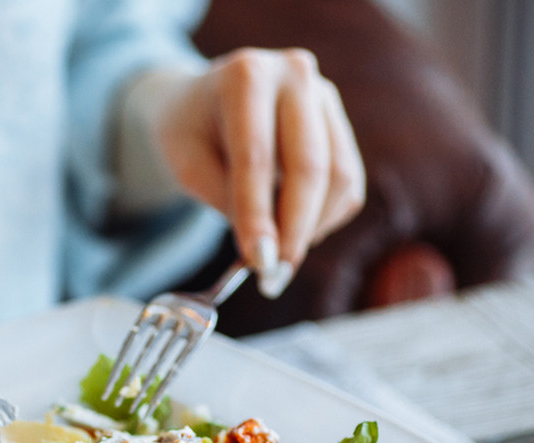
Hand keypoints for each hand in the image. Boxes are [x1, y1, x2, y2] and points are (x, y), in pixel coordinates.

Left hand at [154, 48, 364, 296]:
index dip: (258, 215)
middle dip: (294, 230)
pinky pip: (347, 184)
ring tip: (277, 256)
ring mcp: (324, 95)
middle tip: (274, 277)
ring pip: (338, 178)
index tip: (258, 262)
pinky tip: (290, 229)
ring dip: (311, 229)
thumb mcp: (186, 164)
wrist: (202, 101)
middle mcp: (295, 75)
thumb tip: (266, 253)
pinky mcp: (340, 123)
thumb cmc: (189, 133)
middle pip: (310, 166)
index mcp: (246, 76)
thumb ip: (225, 200)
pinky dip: (323, 218)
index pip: (256, 157)